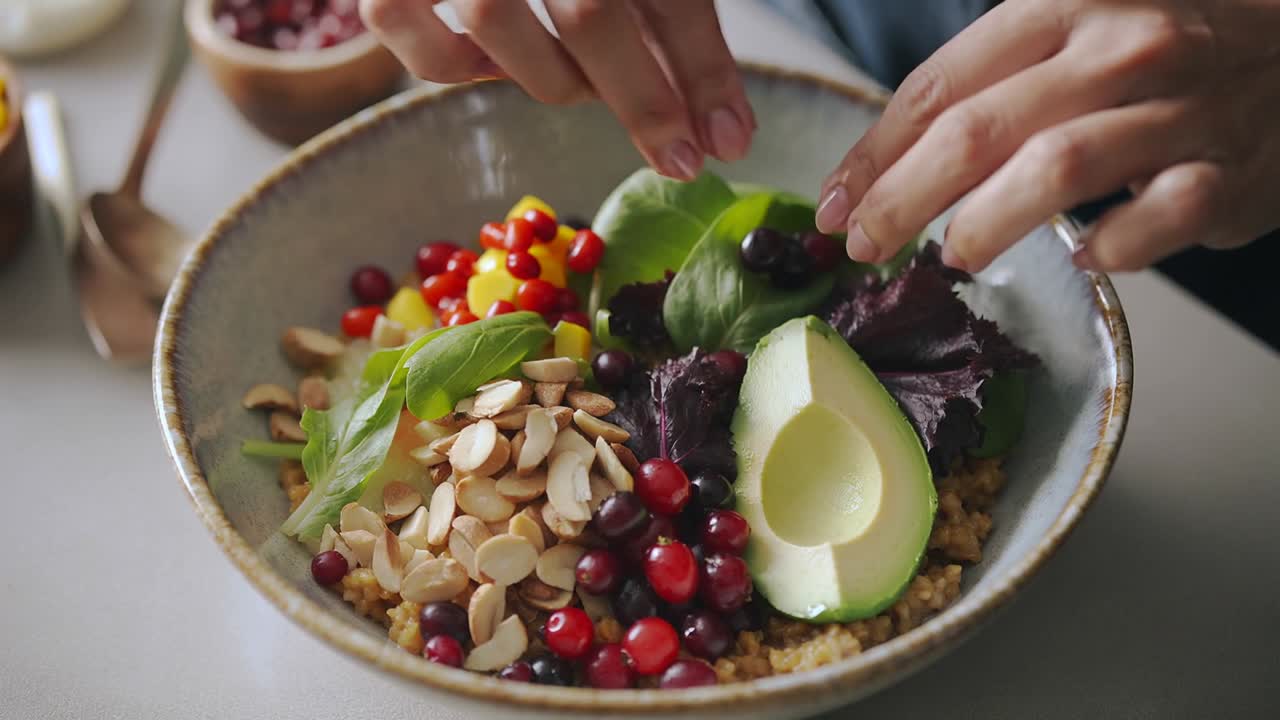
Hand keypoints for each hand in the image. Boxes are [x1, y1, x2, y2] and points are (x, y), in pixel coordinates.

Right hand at [359, 0, 754, 180]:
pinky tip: (495, 66)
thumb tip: (709, 107)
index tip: (730, 139)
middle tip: (678, 157)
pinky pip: (399, 24)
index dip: (705, 71)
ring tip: (587, 85)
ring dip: (555, 78)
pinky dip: (449, 62)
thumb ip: (660, 6)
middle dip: (643, 101)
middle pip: (591, 14)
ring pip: (495, 22)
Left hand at [815, 0, 1279, 272]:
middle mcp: (1120, 48)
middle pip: (977, 131)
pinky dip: (1106, 250)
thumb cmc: (1173, 43)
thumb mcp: (1080, 25)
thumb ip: (996, 78)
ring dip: (984, 224)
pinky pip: (1153, 223)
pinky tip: (1082, 258)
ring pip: (1055, 170)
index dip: (873, 153)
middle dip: (900, 199)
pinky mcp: (1228, 174)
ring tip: (953, 255)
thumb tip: (893, 161)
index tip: (834, 201)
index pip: (940, 85)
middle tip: (862, 244)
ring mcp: (1180, 109)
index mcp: (1066, 4)